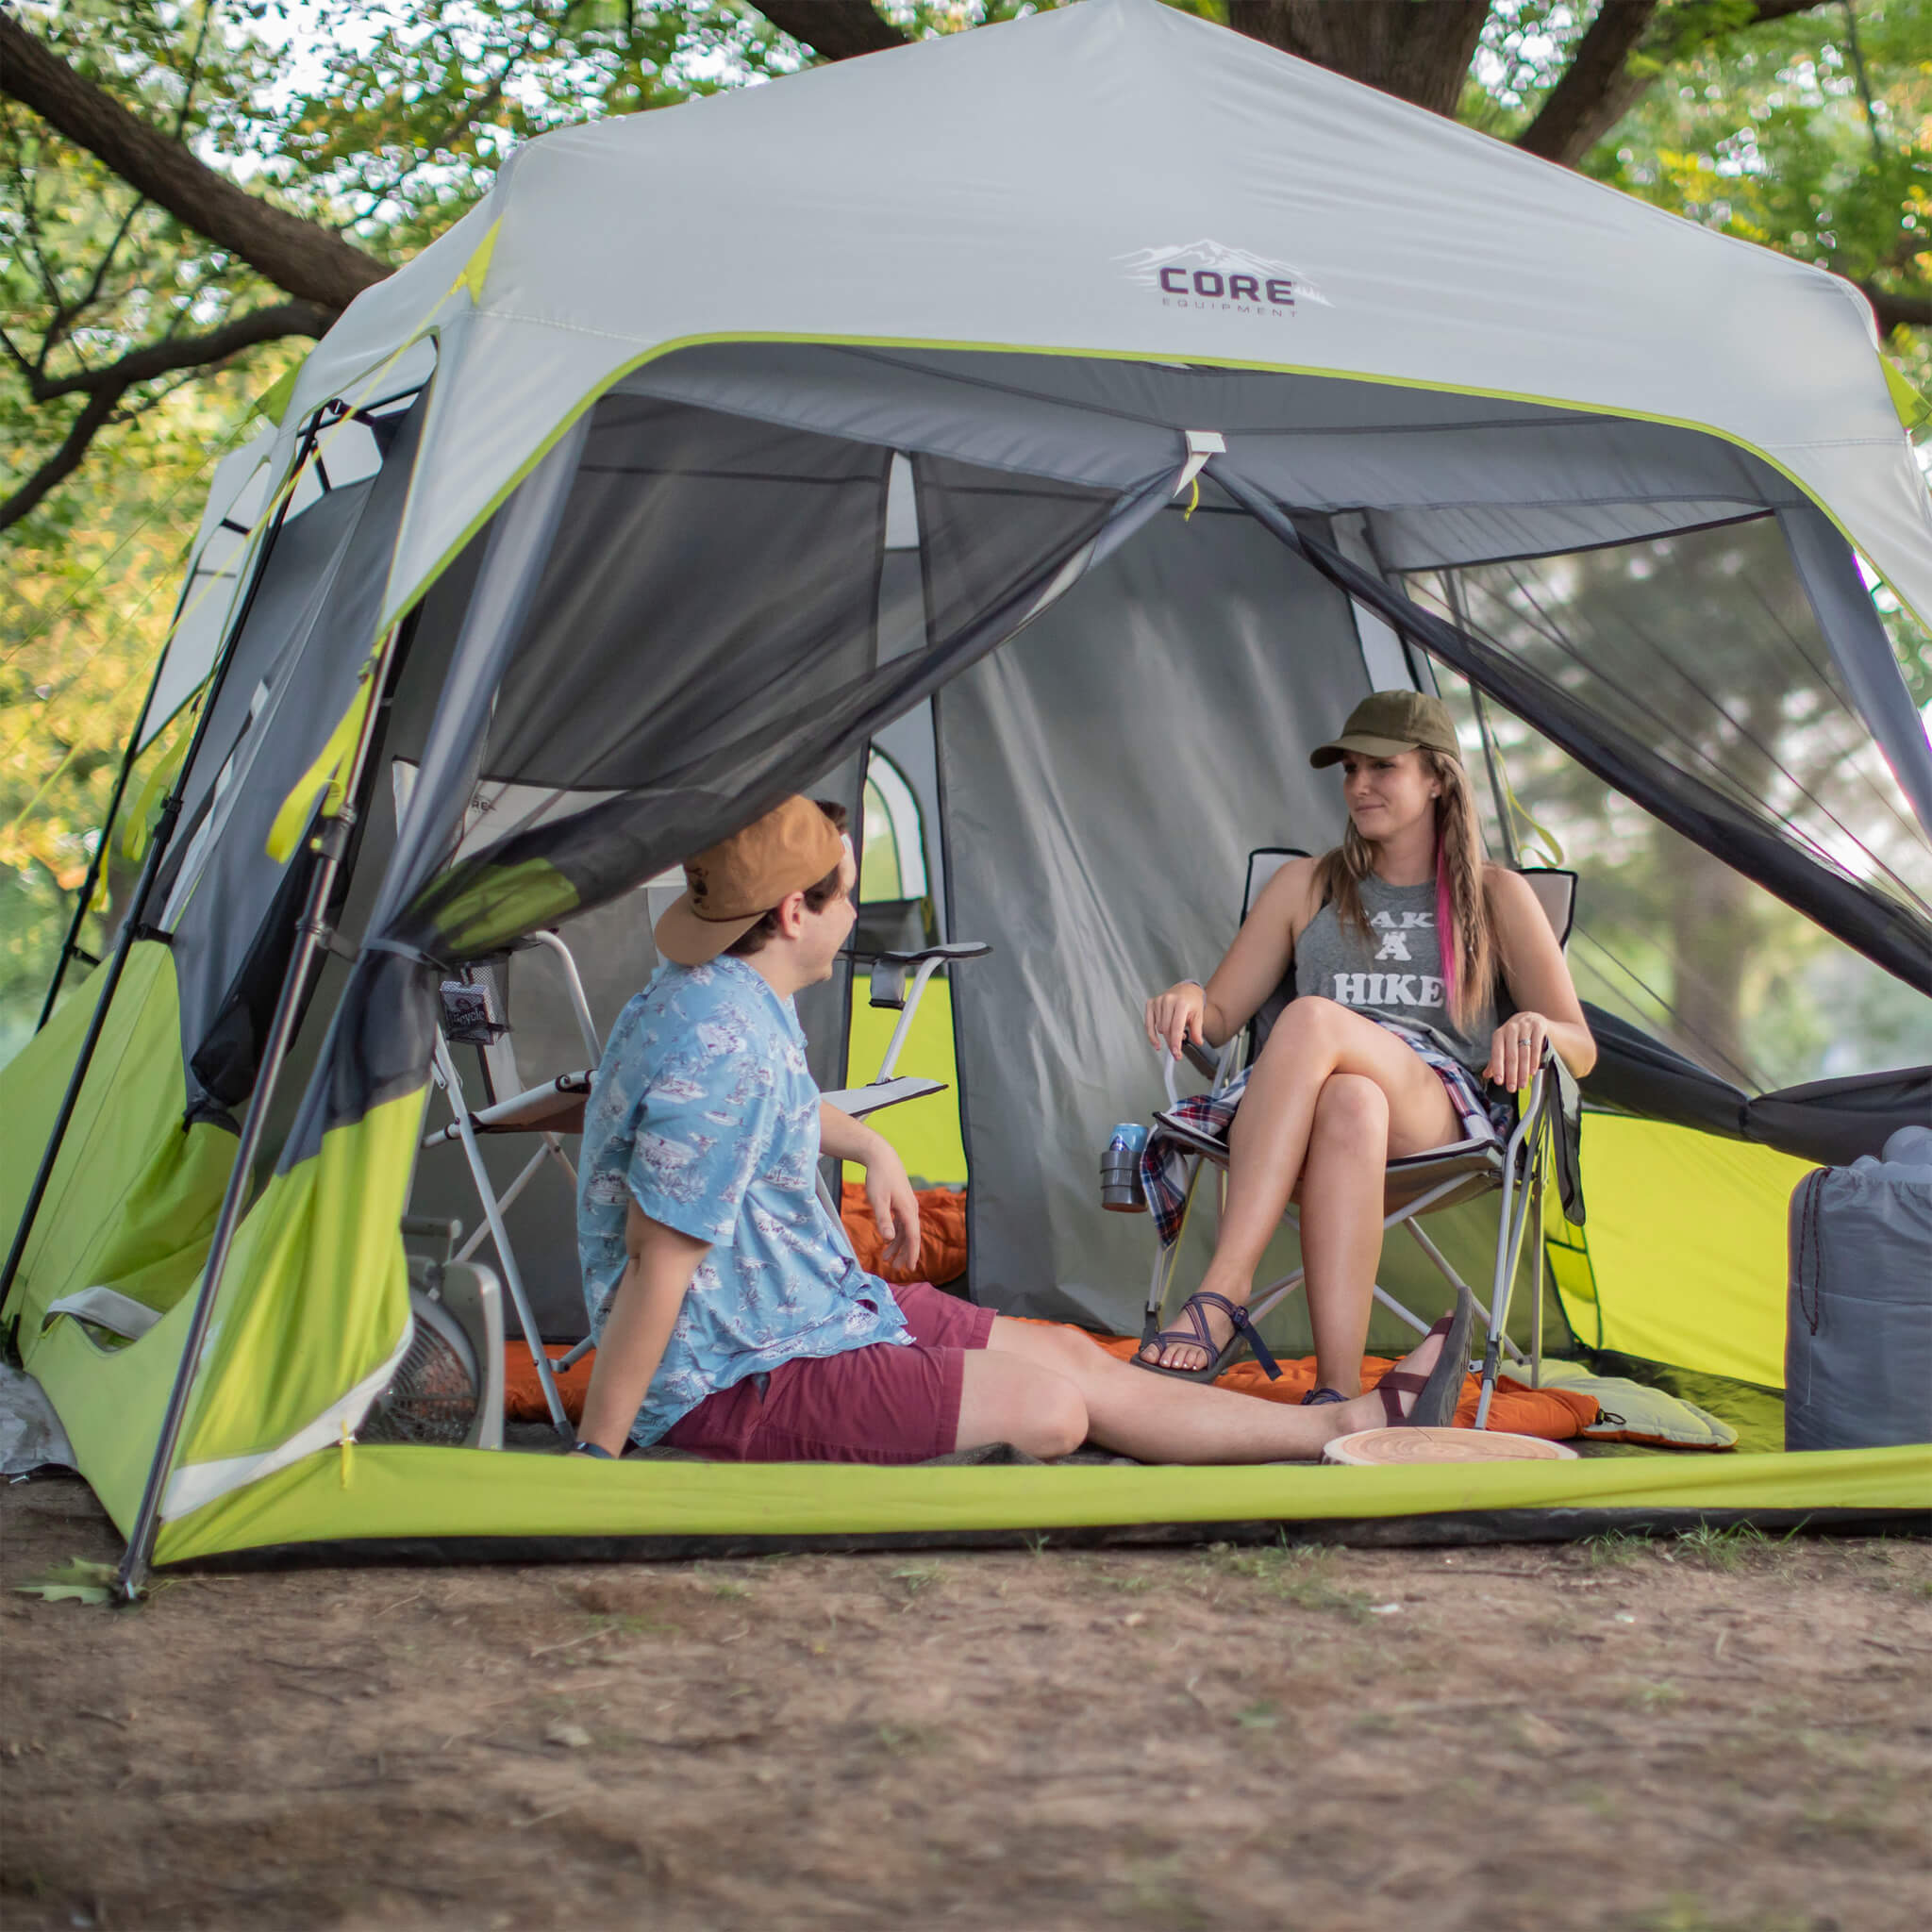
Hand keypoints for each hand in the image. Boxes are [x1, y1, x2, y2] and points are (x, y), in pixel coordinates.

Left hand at [863, 1140, 921, 1274]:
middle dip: (905, 1253)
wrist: (882, 1157)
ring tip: (887, 1258)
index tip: (910, 1268)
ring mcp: (907, 1205)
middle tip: (897, 1268)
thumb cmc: (879, 1177)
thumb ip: (883, 1219)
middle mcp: (911, 1209)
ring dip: (898, 1245)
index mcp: (908, 1210)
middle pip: (910, 1236)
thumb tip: (890, 1238)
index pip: (913, 1237)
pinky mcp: (901, 1202)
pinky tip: (888, 1240)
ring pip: (905, 1230)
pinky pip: (902, 1223)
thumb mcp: (878, 1200)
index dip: (912, 1253)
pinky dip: (896, 1233)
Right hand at [1144, 981, 1206, 1059]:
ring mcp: (1158, 1001)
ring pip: (1159, 1028)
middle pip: (1166, 1029)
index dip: (1175, 1042)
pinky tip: (1156, 1042)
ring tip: (1175, 1035)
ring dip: (1166, 1037)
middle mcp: (1168, 1000)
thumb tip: (1198, 1042)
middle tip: (1176, 1053)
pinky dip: (1151, 1035)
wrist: (1185, 990)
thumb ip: (1197, 1030)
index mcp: (1181, 1003)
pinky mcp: (1151, 1003)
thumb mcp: (1199, 1015)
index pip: (1176, 1027)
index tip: (1176, 1053)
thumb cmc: (1192, 1002)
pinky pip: (1148, 1023)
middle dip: (1171, 1043)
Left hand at [1484, 1012, 1549, 1091]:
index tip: (1499, 1082)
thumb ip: (1496, 1059)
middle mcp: (1511, 1028)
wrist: (1533, 1018)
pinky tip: (1532, 1072)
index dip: (1498, 1068)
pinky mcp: (1538, 1026)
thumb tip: (1486, 1075)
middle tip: (1512, 1088)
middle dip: (1511, 1074)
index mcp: (1499, 1034)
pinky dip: (1534, 1061)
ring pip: (1524, 1052)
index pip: (1497, 1053)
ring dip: (1523, 1071)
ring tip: (1523, 1084)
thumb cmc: (1515, 1036)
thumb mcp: (1504, 1045)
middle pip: (1511, 1054)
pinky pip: (1536, 1046)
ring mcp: (1525, 1026)